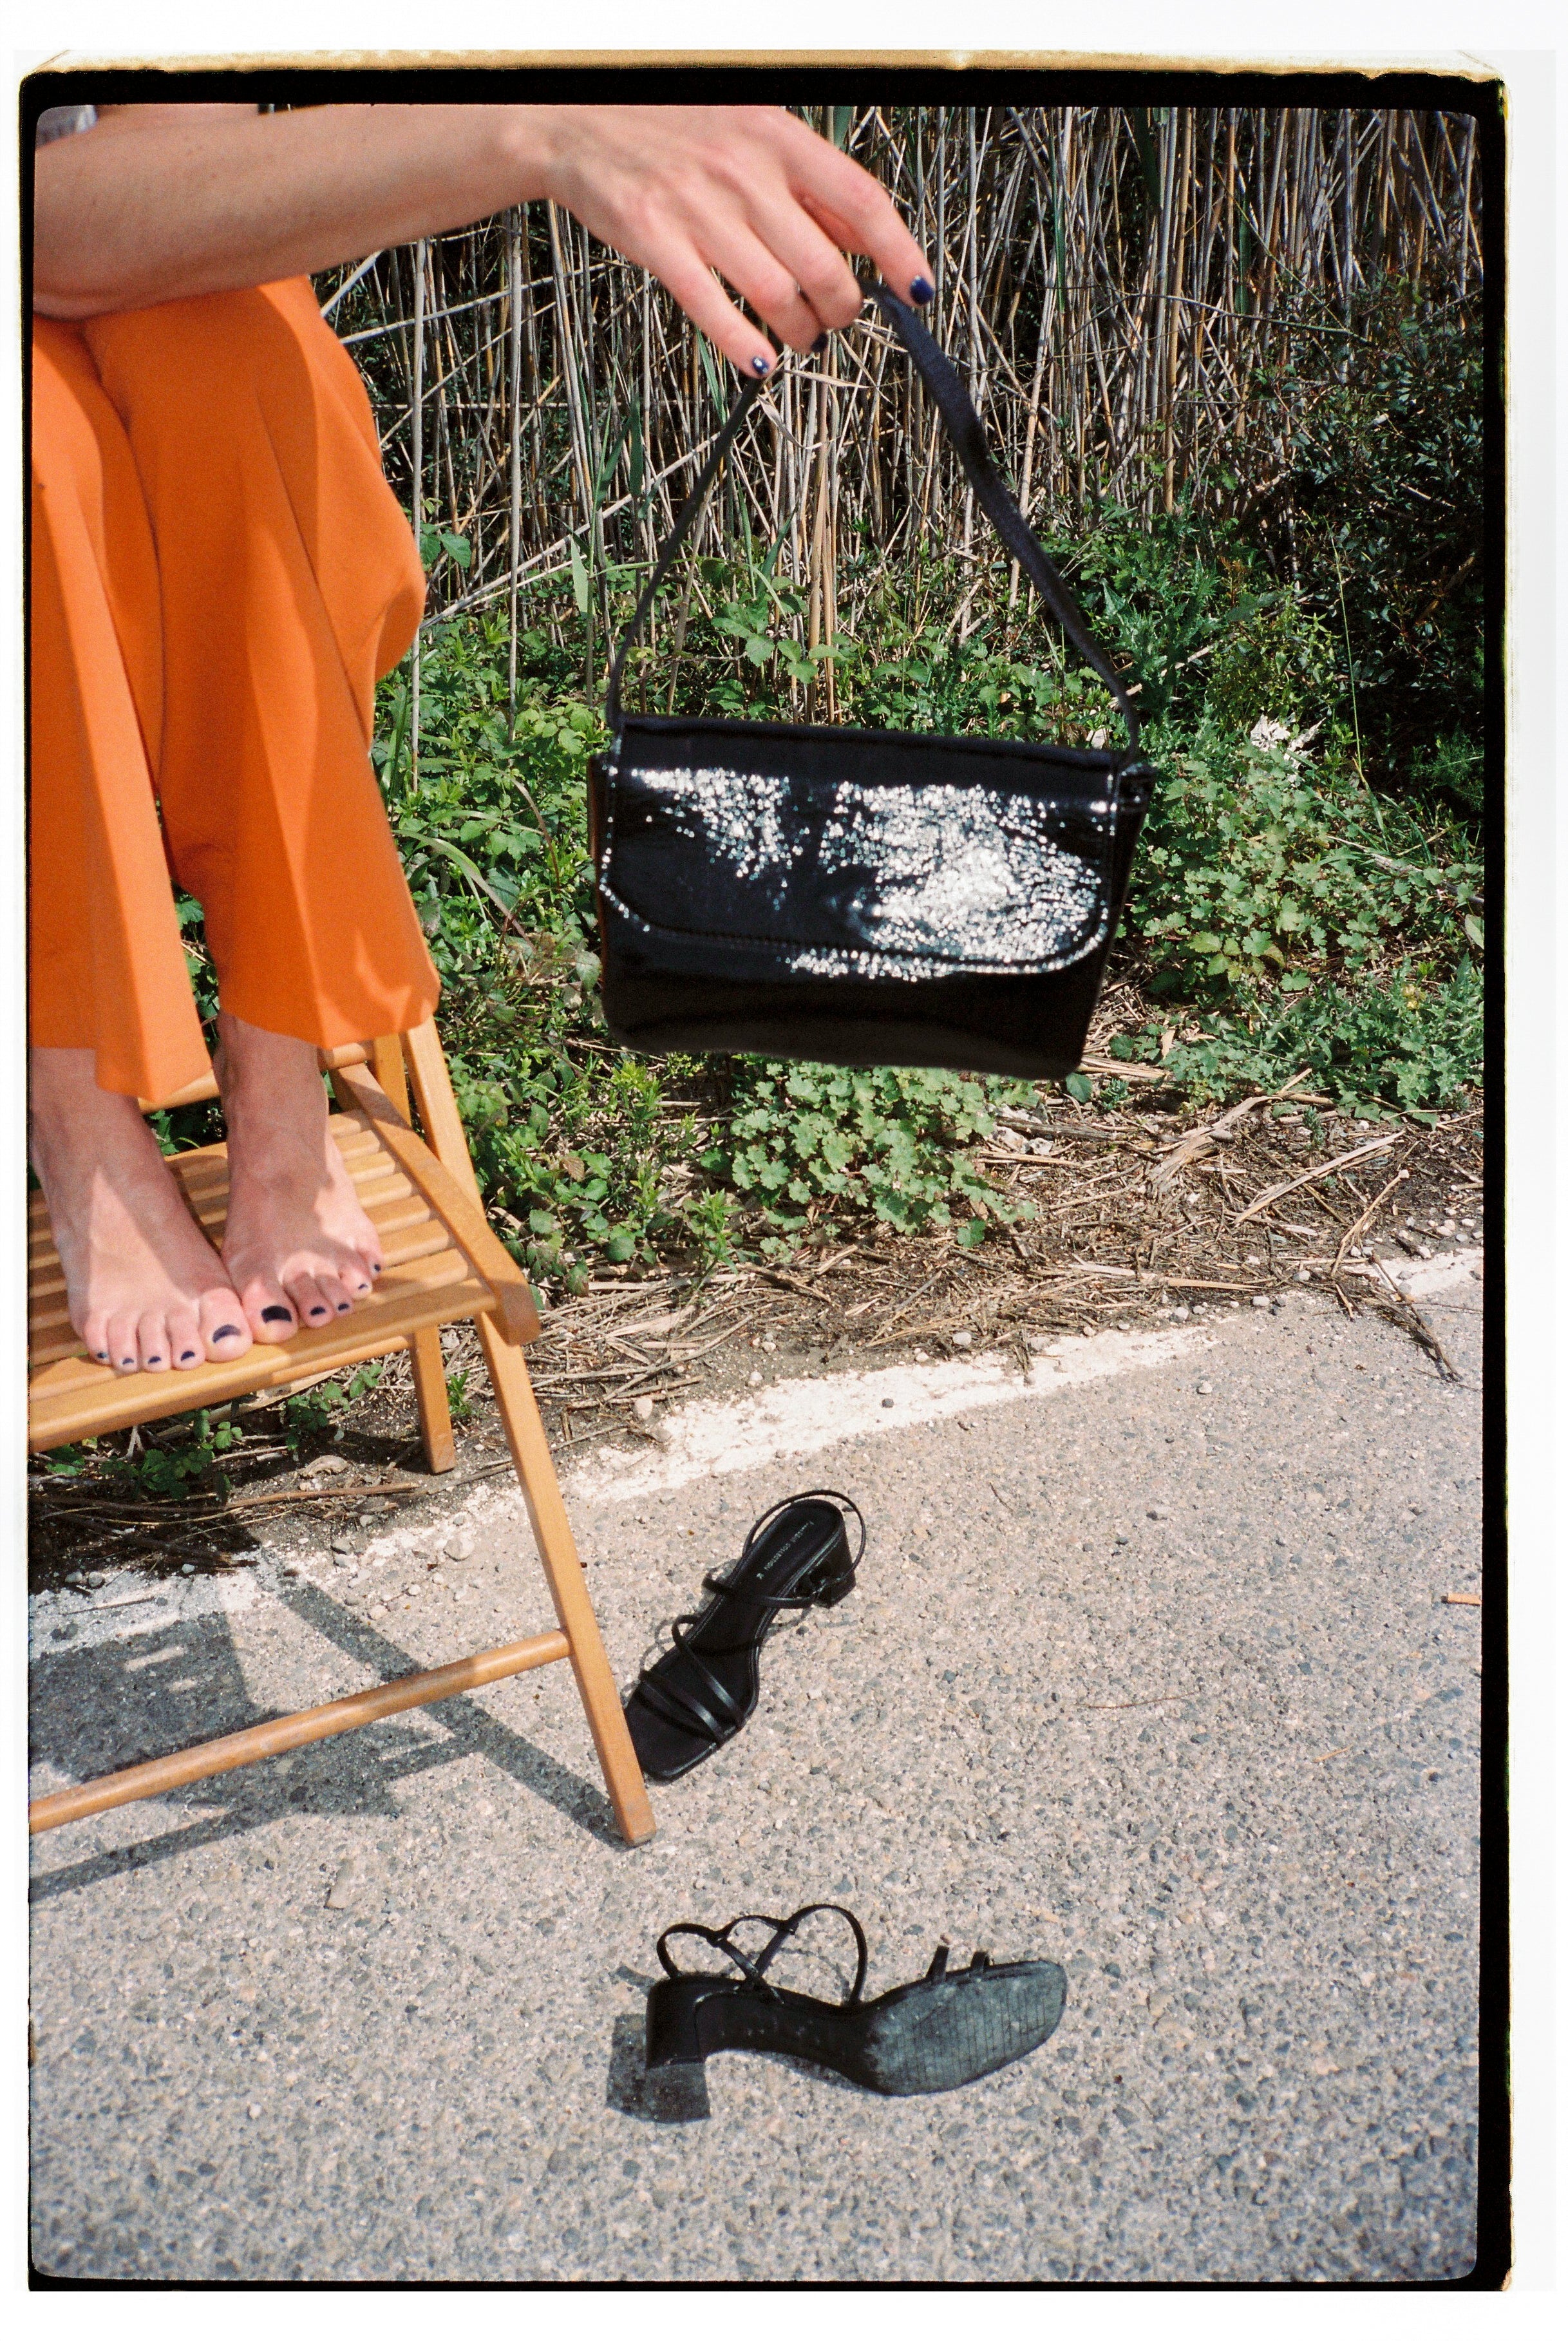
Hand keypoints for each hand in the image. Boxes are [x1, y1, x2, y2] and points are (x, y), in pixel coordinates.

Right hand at [533, 105, 933, 373]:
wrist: (576, 115)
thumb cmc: (666, 122)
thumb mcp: (748, 126)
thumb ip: (803, 180)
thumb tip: (857, 234)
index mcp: (775, 135)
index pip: (860, 201)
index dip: (899, 252)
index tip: (917, 287)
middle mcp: (743, 170)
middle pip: (824, 265)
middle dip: (843, 308)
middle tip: (838, 318)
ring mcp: (700, 208)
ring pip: (779, 295)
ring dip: (801, 333)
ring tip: (800, 338)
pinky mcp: (658, 242)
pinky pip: (716, 311)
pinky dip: (747, 346)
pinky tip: (760, 359)